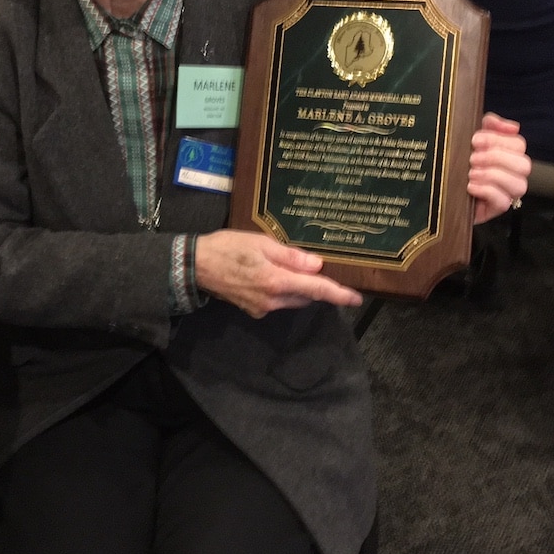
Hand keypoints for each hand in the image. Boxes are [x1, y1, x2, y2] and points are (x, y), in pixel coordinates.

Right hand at [195, 229, 362, 317]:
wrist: (197, 266)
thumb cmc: (229, 247)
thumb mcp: (262, 243)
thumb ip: (291, 256)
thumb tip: (317, 266)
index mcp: (277, 281)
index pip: (316, 290)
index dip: (338, 294)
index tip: (357, 298)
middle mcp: (273, 300)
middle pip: (306, 296)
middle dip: (316, 286)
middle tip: (317, 269)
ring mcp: (262, 308)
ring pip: (292, 300)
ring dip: (299, 288)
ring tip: (292, 269)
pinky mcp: (252, 310)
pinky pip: (277, 302)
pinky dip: (282, 291)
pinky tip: (272, 275)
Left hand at [468, 113, 530, 224]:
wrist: (440, 190)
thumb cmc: (458, 163)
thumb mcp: (470, 138)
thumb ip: (489, 125)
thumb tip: (513, 126)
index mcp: (509, 155)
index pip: (519, 144)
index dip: (498, 140)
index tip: (475, 140)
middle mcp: (513, 174)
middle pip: (524, 164)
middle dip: (497, 158)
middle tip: (473, 158)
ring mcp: (507, 193)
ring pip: (519, 185)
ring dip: (493, 175)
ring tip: (471, 173)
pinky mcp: (496, 209)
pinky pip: (503, 202)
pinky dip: (487, 191)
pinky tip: (470, 186)